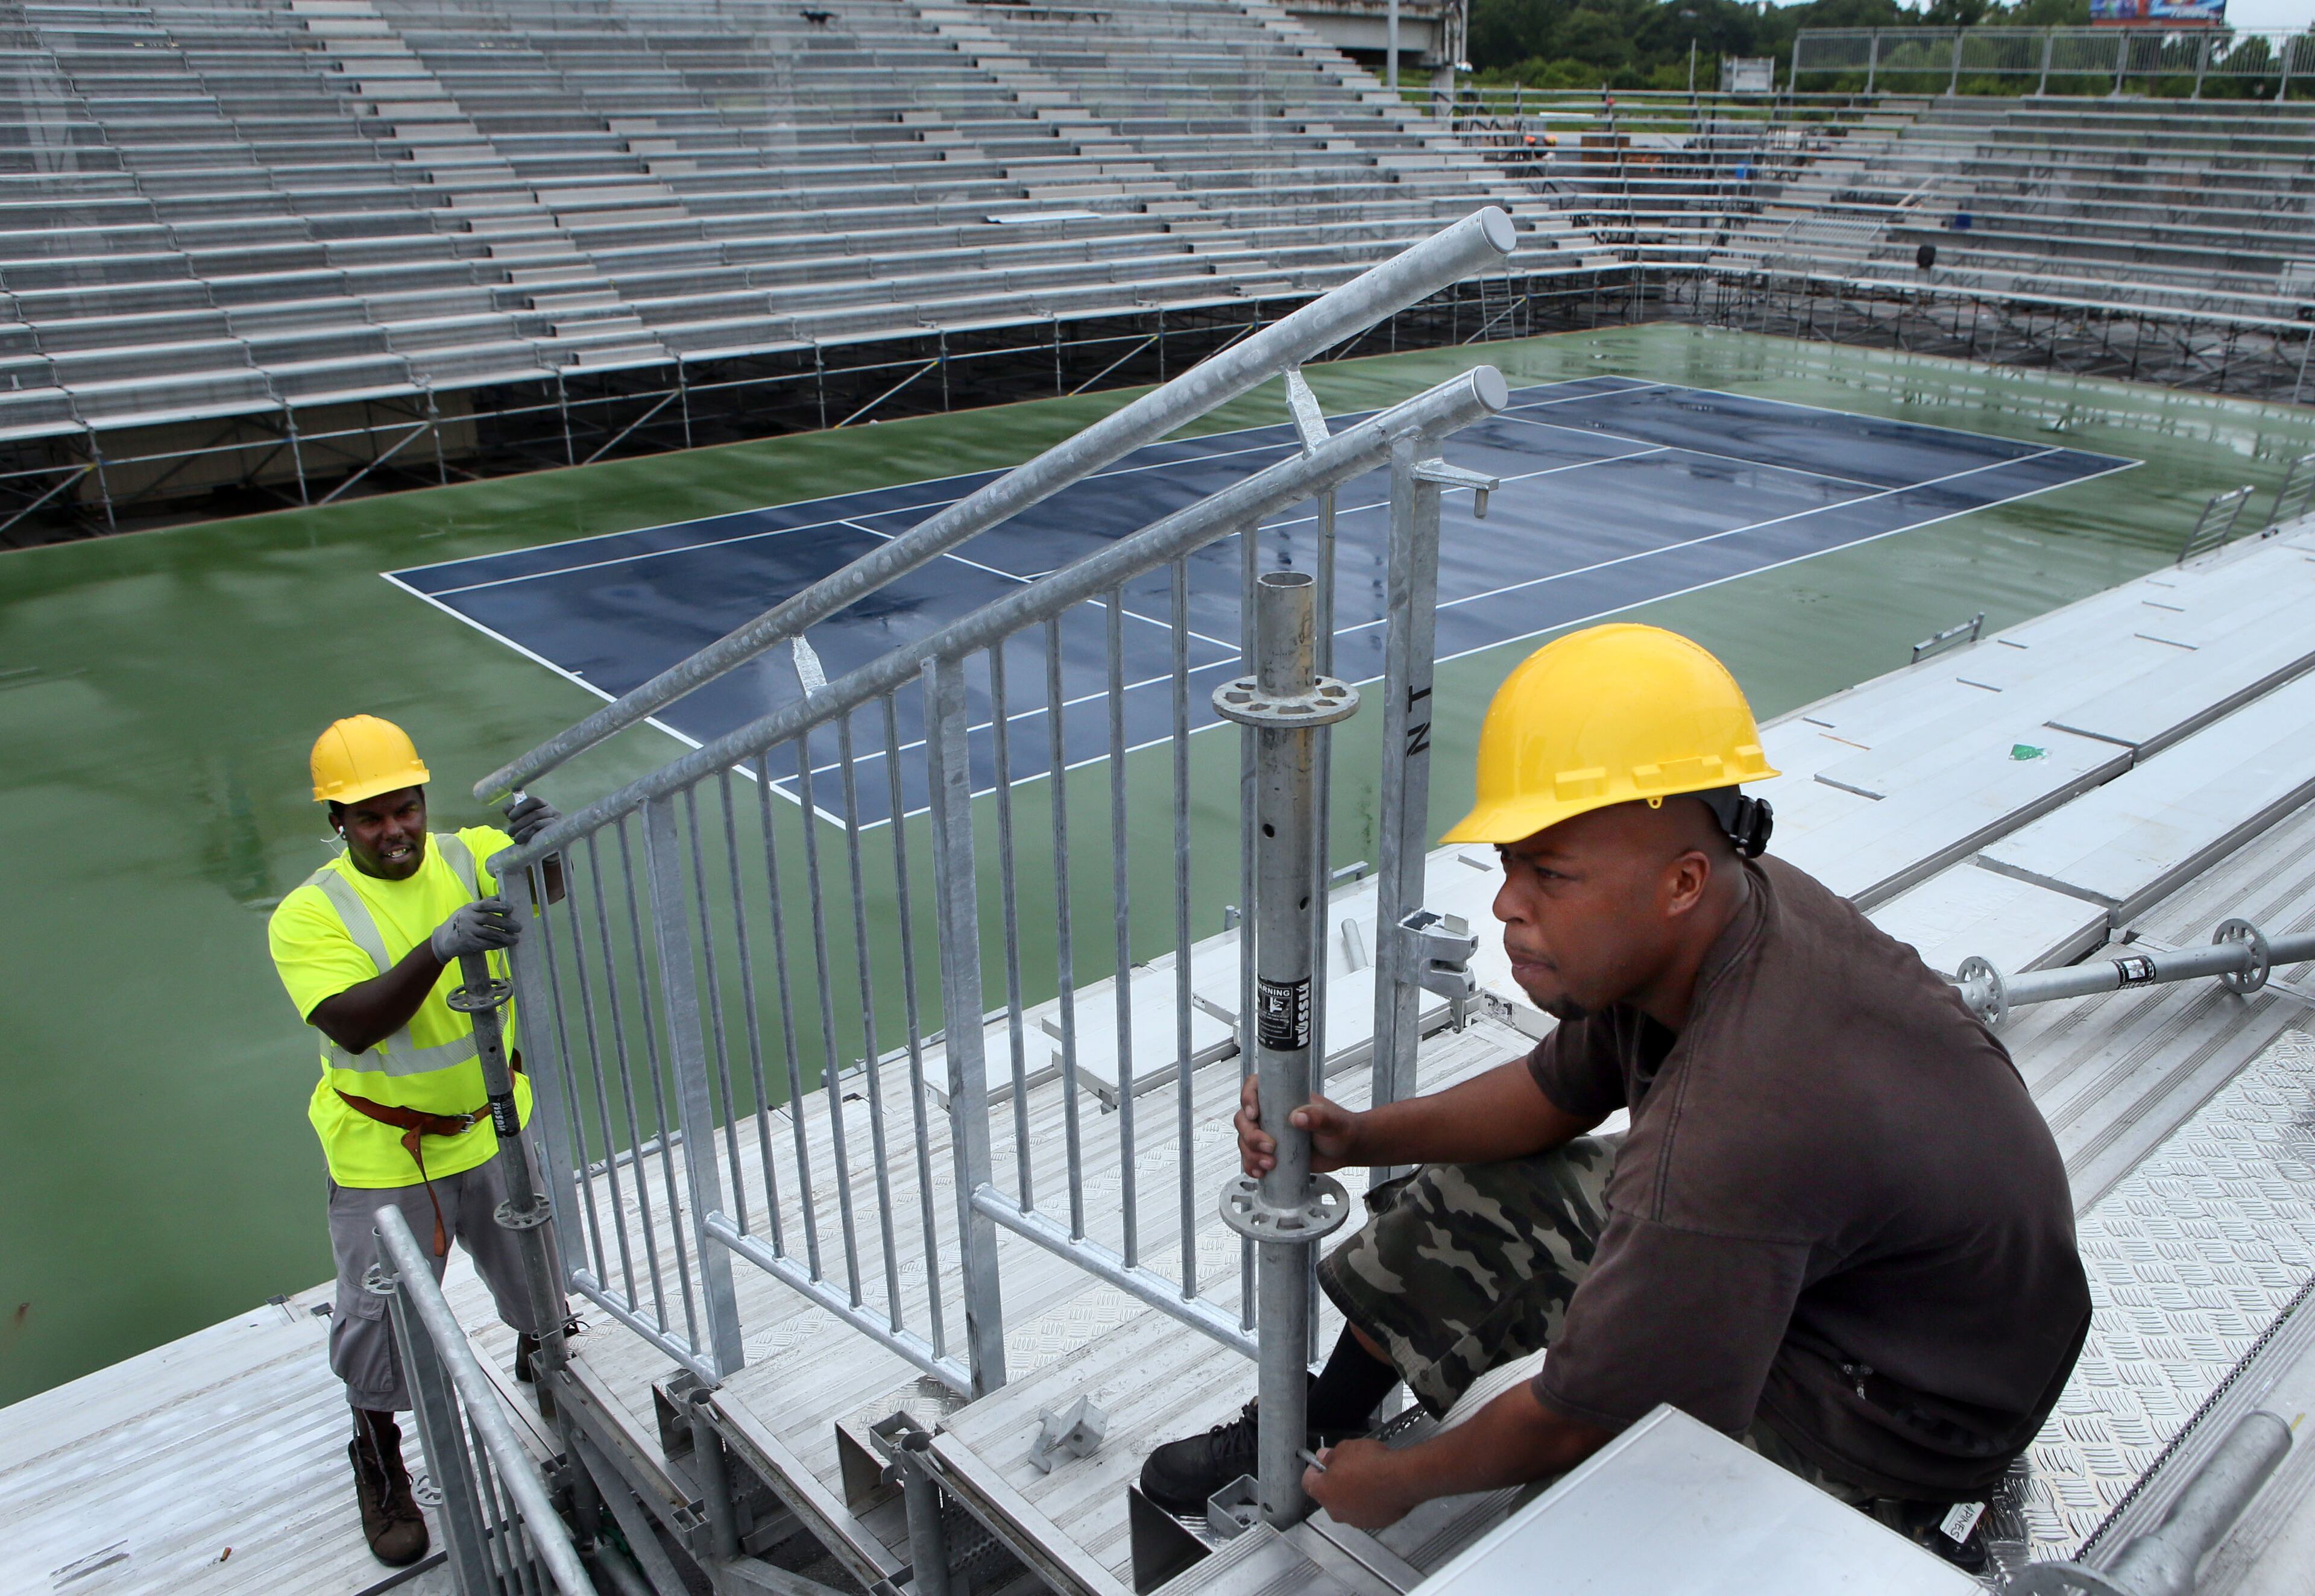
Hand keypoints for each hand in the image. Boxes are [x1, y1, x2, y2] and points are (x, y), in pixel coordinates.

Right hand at [430, 897, 520, 961]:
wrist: (442, 940)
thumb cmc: (460, 922)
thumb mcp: (469, 910)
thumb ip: (485, 904)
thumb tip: (503, 895)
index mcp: (469, 908)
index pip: (485, 905)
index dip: (498, 905)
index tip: (510, 908)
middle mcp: (468, 918)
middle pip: (489, 919)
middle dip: (506, 924)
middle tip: (519, 927)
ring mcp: (467, 931)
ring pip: (489, 934)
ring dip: (504, 937)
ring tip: (515, 939)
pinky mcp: (468, 943)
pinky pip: (485, 944)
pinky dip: (496, 945)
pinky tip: (505, 945)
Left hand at [505, 793, 561, 845]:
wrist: (548, 849)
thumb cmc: (533, 832)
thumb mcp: (522, 822)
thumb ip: (514, 814)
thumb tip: (506, 808)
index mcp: (544, 805)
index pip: (534, 801)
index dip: (521, 807)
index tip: (509, 816)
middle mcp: (553, 811)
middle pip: (535, 813)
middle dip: (519, 823)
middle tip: (510, 832)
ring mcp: (557, 822)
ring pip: (538, 823)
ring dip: (524, 831)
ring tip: (516, 839)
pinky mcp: (558, 834)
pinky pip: (544, 833)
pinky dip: (532, 836)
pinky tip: (525, 840)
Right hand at [1236, 1076, 1360, 1176]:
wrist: (1345, 1150)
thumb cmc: (1340, 1128)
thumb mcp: (1332, 1121)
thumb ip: (1318, 1117)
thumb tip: (1297, 1117)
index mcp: (1283, 1097)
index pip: (1255, 1088)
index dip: (1247, 1098)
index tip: (1254, 1114)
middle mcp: (1272, 1114)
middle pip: (1244, 1119)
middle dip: (1251, 1135)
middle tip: (1270, 1147)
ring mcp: (1269, 1133)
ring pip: (1245, 1141)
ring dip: (1251, 1154)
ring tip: (1270, 1164)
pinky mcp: (1271, 1153)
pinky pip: (1251, 1158)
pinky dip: (1252, 1166)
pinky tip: (1260, 1172)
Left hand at [1304, 1438, 1418, 1529]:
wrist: (1401, 1479)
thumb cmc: (1373, 1464)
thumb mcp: (1346, 1448)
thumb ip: (1330, 1455)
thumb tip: (1324, 1457)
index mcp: (1324, 1492)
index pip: (1308, 1482)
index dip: (1313, 1470)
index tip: (1319, 1463)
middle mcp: (1336, 1511)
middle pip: (1328, 1495)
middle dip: (1334, 1482)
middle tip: (1345, 1467)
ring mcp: (1355, 1520)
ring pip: (1347, 1504)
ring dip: (1351, 1493)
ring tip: (1365, 1477)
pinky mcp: (1373, 1523)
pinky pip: (1365, 1511)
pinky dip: (1367, 1501)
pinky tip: (1377, 1488)